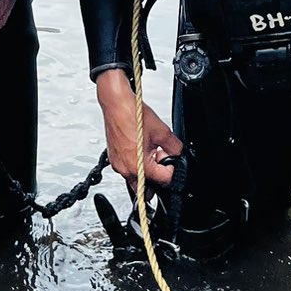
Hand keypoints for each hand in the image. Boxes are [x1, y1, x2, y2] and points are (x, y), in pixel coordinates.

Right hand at [96, 70, 182, 186]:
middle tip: (159, 157)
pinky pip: (127, 168)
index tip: (170, 158)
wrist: (116, 104)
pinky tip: (139, 147)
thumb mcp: (162, 132)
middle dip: (157, 175)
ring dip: (146, 169)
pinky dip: (135, 163)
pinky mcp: (113, 159)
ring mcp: (118, 166)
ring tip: (149, 149)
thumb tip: (177, 153)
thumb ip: (175, 147)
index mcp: (140, 167)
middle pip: (147, 186)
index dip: (171, 169)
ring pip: (136, 178)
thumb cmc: (133, 115)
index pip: (163, 181)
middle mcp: (126, 170)